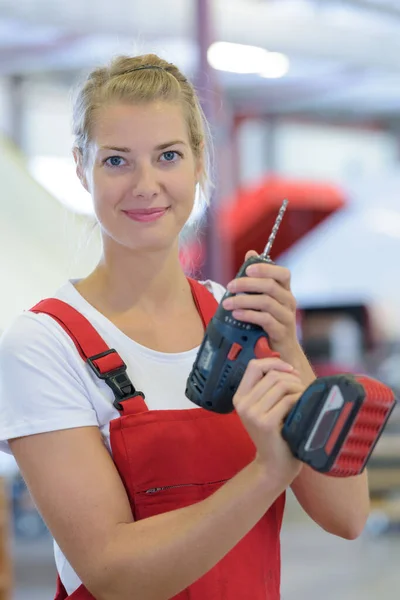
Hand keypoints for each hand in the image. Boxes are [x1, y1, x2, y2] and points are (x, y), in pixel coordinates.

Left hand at [222, 250, 297, 360]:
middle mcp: (289, 302)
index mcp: (285, 291)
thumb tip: (251, 253)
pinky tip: (237, 315)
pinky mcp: (281, 332)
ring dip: (243, 301)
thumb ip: (257, 279)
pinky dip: (248, 315)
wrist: (281, 352)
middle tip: (230, 286)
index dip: (266, 269)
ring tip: (227, 304)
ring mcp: (287, 317)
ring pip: (266, 302)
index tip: (248, 268)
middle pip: (270, 286)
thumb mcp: (263, 299)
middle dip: (247, 284)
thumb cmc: (270, 323)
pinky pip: (265, 319)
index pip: (283, 274)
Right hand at [233, 357, 304, 484]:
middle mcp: (243, 404)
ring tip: (303, 398)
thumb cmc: (276, 434)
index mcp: (240, 397)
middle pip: (272, 375)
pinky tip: (303, 407)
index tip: (290, 370)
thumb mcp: (266, 408)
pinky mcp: (266, 423)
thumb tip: (289, 367)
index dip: (274, 362)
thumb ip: (269, 388)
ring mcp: (252, 414)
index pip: (254, 365)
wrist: (274, 465)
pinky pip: (288, 400)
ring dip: (298, 388)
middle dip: (291, 378)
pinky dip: (300, 399)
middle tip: (302, 389)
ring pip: (281, 385)